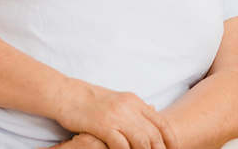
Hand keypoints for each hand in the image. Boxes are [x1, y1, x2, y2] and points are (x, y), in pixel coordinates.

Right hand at [54, 80, 176, 148]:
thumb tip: (155, 111)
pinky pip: (121, 145)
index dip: (171, 139)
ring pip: (141, 141)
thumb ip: (136, 107)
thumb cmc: (91, 99)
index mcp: (135, 101)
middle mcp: (129, 108)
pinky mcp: (103, 125)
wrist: (66, 94)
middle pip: (154, 135)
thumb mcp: (118, 99)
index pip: (161, 123)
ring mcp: (117, 116)